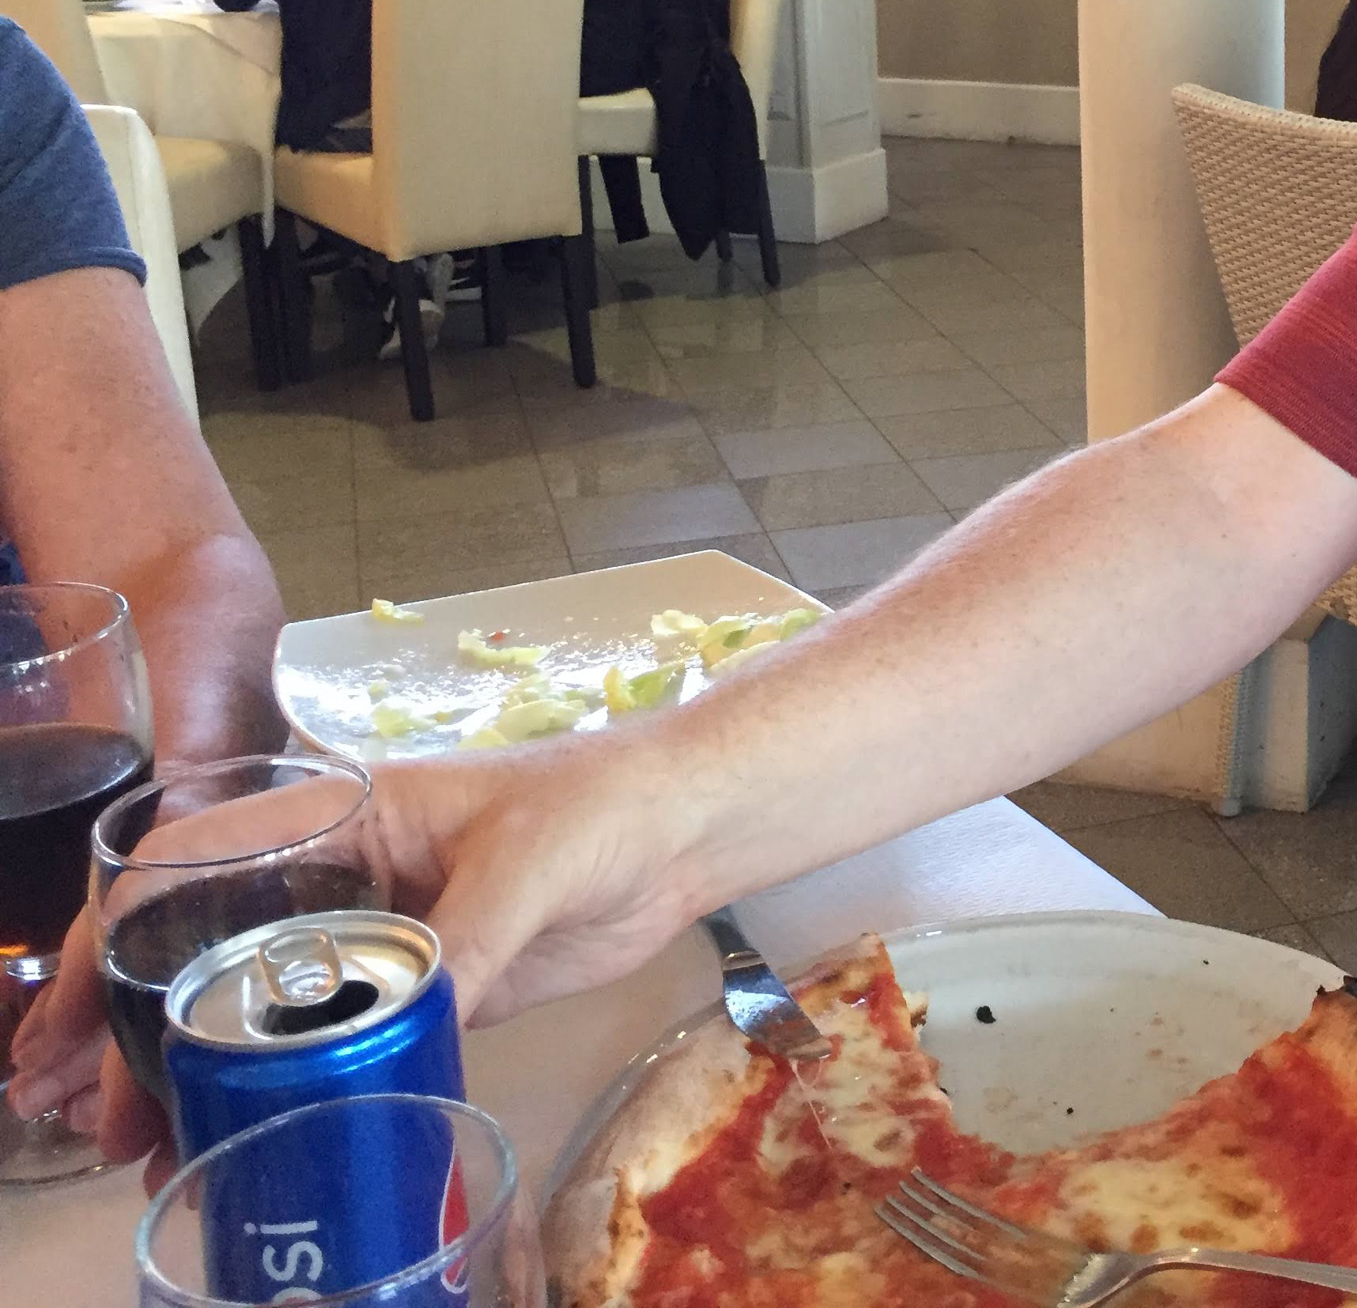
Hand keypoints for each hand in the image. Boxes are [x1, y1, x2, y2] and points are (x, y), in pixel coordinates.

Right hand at [6, 734, 708, 1176]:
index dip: (120, 928)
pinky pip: (326, 1042)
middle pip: (203, 944)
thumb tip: (407, 1022)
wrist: (684, 828)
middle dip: (128, 1019)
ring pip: (252, 1002)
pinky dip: (273, 1088)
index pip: (196, 860)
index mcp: (342, 815)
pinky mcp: (419, 989)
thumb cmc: (602, 806)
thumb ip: (467, 940)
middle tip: (78, 1107)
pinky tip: (231, 1140)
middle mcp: (338, 876)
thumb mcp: (528, 862)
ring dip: (185, 1067)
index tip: (77, 1005)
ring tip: (132, 1145)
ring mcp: (375, 935)